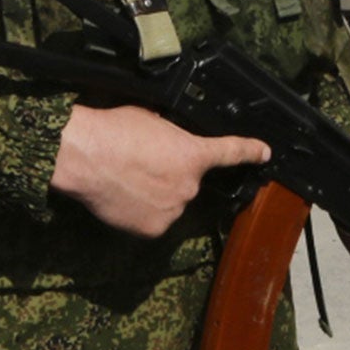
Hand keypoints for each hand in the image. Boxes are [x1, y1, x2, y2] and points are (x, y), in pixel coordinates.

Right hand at [50, 104, 270, 238]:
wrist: (85, 157)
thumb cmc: (114, 130)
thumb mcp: (152, 118)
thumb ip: (171, 134)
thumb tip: (170, 142)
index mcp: (193, 154)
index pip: (230, 151)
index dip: (250, 151)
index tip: (264, 153)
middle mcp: (189, 186)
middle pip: (187, 182)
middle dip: (171, 174)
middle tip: (142, 163)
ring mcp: (172, 211)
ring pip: (170, 203)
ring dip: (156, 195)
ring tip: (127, 179)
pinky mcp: (153, 230)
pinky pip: (153, 221)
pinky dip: (142, 212)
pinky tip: (124, 197)